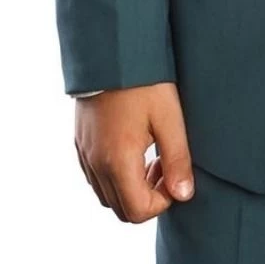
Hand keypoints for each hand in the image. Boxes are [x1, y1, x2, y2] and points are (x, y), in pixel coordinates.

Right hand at [74, 82, 194, 222]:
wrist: (111, 52)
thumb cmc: (144, 83)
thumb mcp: (169, 118)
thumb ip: (177, 159)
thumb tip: (184, 194)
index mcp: (117, 161)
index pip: (138, 211)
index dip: (163, 202)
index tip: (174, 173)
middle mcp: (95, 164)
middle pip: (121, 209)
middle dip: (148, 197)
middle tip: (166, 165)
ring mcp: (84, 154)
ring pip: (106, 195)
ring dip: (132, 187)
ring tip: (152, 156)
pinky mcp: (80, 143)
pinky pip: (95, 176)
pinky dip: (116, 175)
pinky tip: (134, 148)